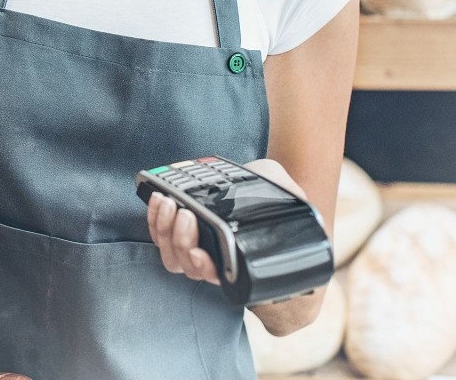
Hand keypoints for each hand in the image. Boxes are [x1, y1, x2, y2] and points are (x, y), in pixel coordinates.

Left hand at [147, 159, 305, 284]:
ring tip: (169, 202)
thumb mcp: (291, 199)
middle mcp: (213, 260)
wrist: (262, 180)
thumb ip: (293, 207)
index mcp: (239, 261)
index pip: (216, 275)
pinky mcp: (177, 230)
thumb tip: (301, 210)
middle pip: (186, 264)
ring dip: (164, 229)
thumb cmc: (277, 197)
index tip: (198, 253)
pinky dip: (154, 219)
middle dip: (181, 240)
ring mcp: (193, 246)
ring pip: (169, 252)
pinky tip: (158, 199)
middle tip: (186, 214)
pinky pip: (158, 234)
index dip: (204, 268)